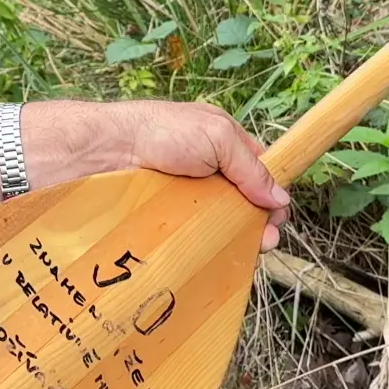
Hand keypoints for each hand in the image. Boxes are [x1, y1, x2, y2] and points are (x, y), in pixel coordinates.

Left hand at [27, 100, 291, 248]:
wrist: (106, 151)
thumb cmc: (162, 132)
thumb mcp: (217, 138)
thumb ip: (251, 167)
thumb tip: (281, 198)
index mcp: (222, 142)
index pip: (258, 171)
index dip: (271, 195)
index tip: (276, 220)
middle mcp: (206, 167)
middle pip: (242, 201)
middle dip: (257, 222)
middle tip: (264, 242)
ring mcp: (186, 193)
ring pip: (219, 220)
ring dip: (234, 237)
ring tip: (242, 252)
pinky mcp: (166, 214)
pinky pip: (193, 232)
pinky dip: (206, 244)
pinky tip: (215, 256)